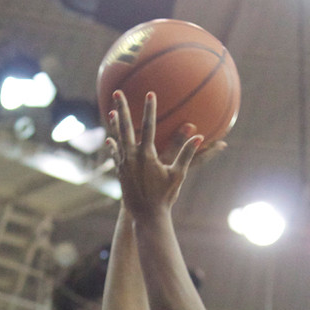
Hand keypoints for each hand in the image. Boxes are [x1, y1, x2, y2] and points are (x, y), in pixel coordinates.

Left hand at [106, 90, 202, 218]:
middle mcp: (132, 157)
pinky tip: (110, 139)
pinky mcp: (121, 173)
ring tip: (111, 110)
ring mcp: (124, 165)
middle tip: (117, 92)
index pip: (148, 127)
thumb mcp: (178, 175)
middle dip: (122, 109)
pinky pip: (116, 155)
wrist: (146, 216)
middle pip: (125, 128)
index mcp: (146, 156)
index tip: (150, 93)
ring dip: (115, 124)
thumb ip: (187, 154)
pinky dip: (113, 145)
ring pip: (118, 139)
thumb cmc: (165, 196)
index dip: (149, 109)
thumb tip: (199, 137)